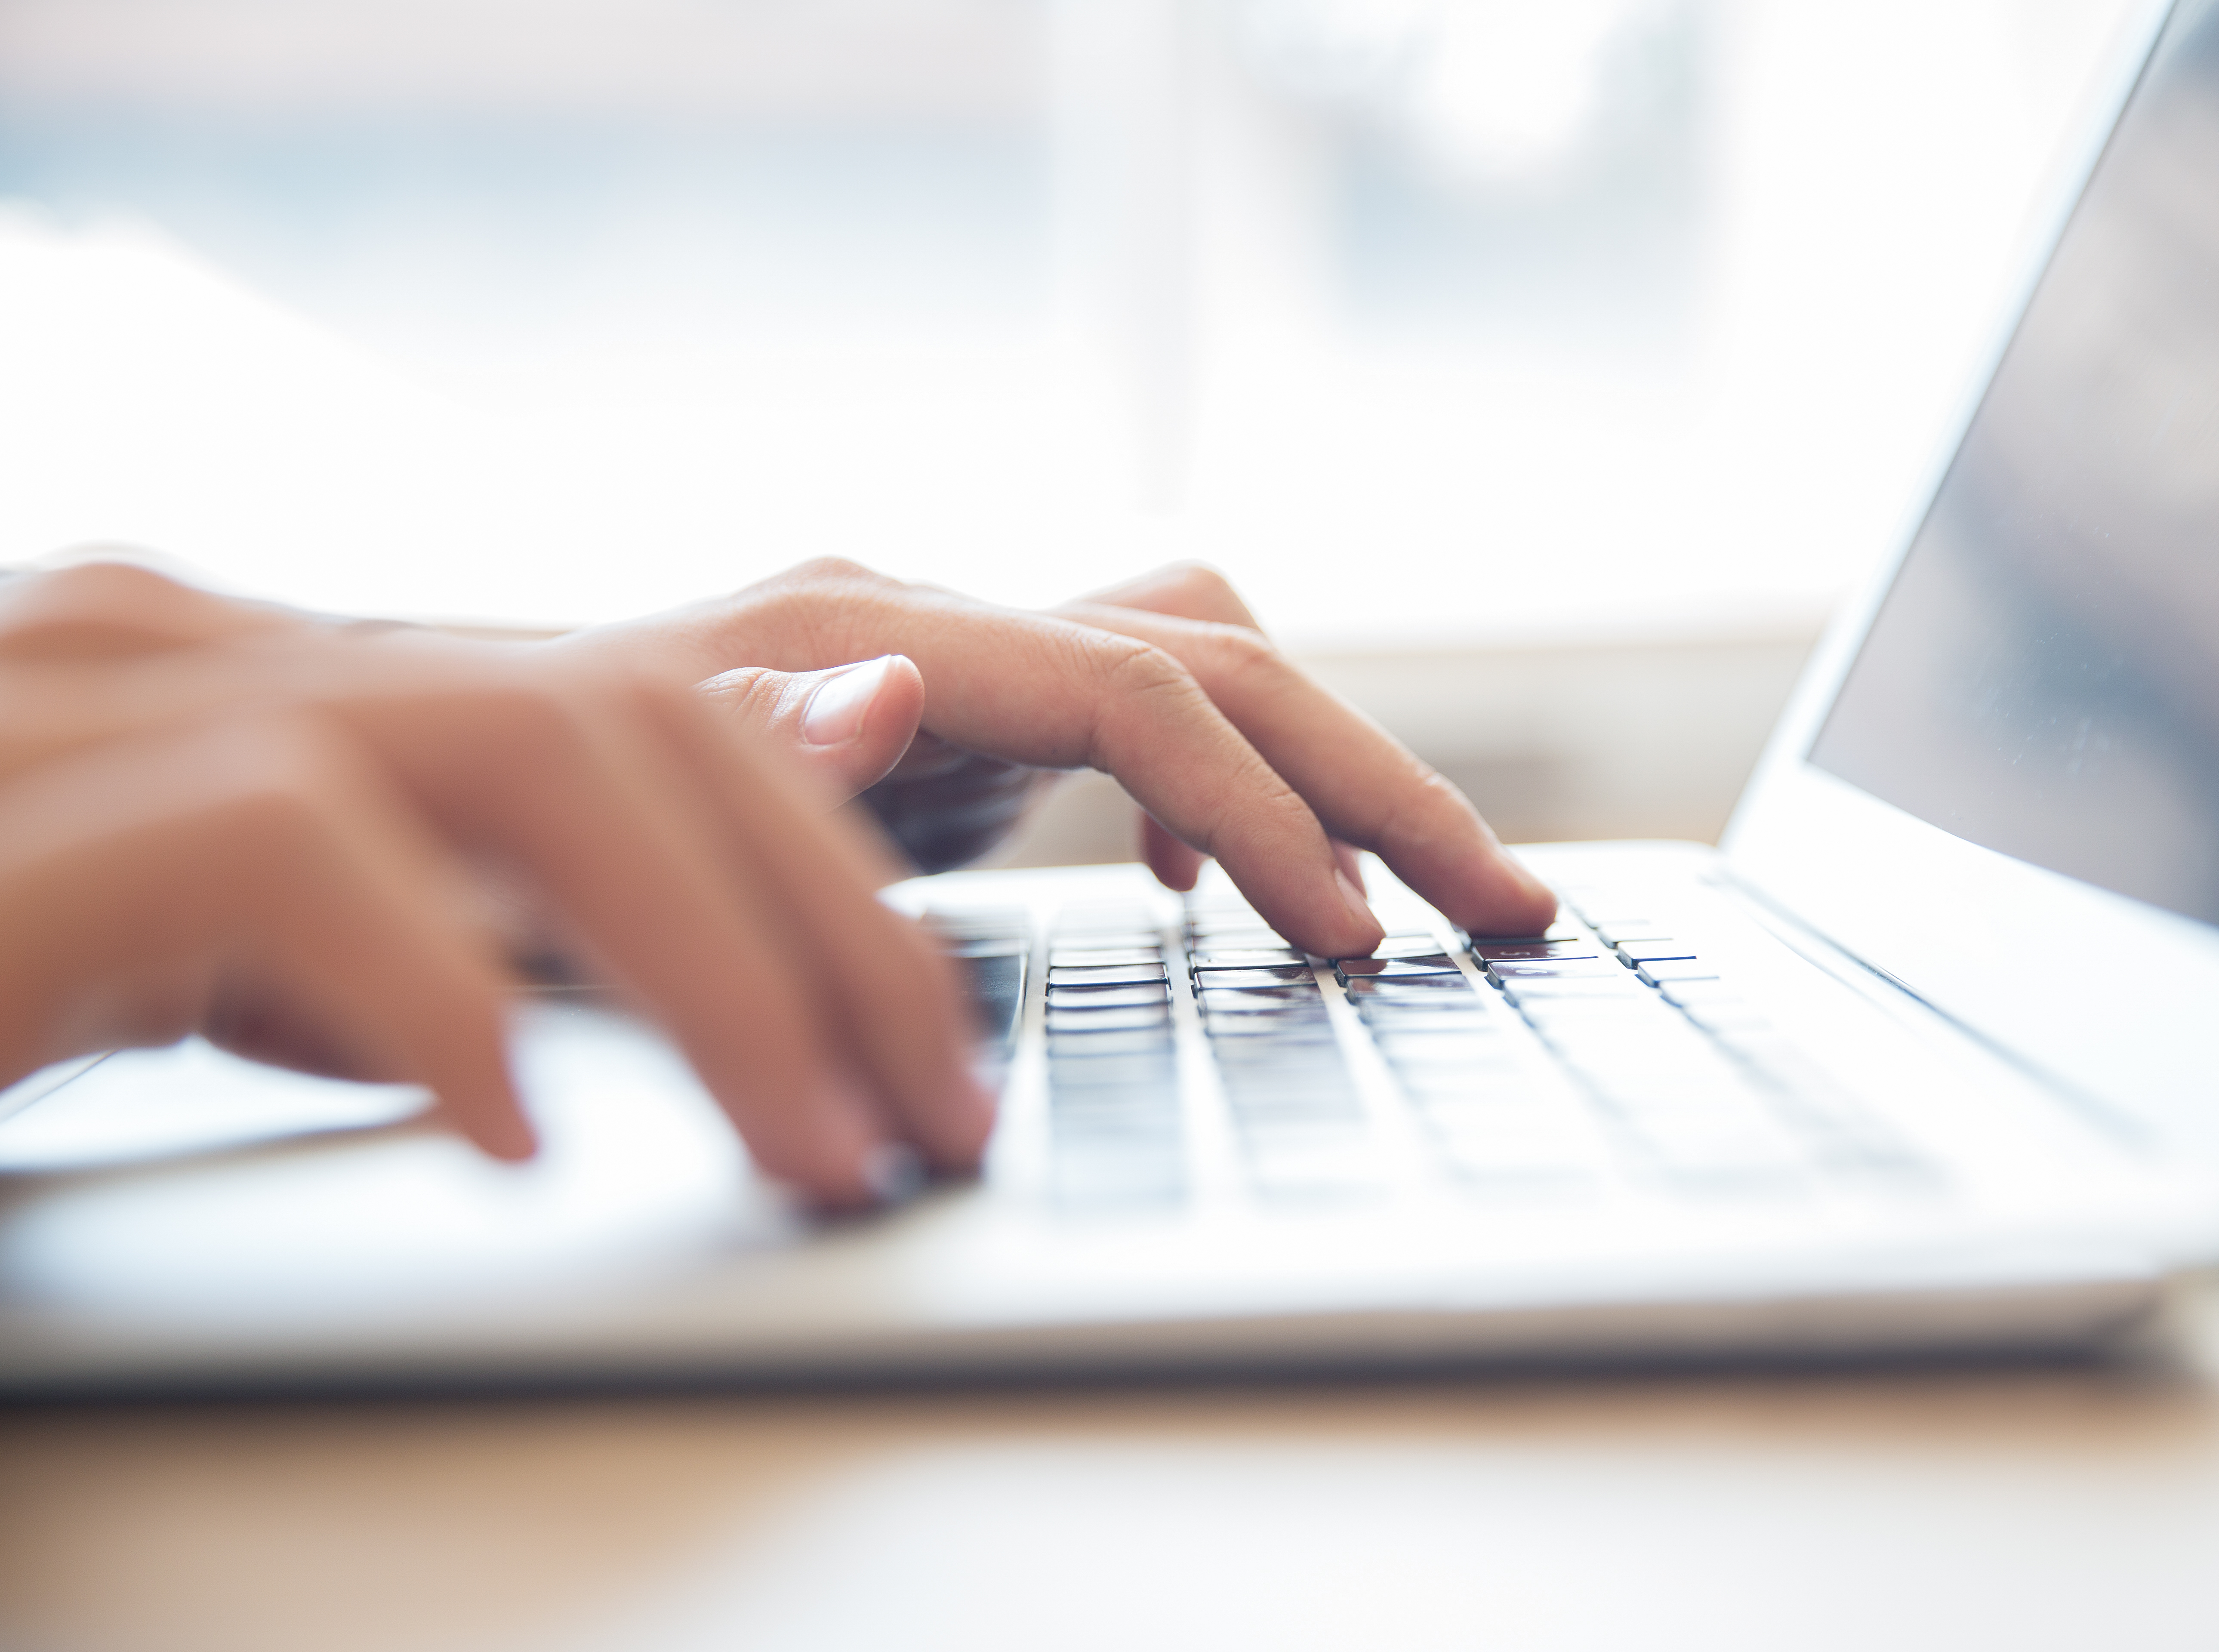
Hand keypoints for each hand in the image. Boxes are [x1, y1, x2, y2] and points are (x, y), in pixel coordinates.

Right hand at [0, 564, 991, 1205]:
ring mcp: (106, 711)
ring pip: (529, 759)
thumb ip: (466, 893)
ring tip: (820, 1148)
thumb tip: (733, 834)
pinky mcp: (28, 829)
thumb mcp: (267, 945)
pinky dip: (435, 995)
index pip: (639, 714)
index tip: (931, 1029)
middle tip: (934, 1113)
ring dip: (717, 971)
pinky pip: (290, 857)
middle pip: (633, 726)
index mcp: (286, 676)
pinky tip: (505, 1136)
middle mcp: (214, 650)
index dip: (824, 868)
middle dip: (827, 931)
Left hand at [563, 558, 1555, 956]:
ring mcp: (952, 654)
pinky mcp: (960, 710)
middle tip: (1507, 907)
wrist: (437, 782)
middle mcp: (927, 614)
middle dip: (1374, 783)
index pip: (1140, 694)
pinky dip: (1224, 792)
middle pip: (1218, 656)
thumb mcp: (607, 833)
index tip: (1354, 942)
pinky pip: (1148, 716)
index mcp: (863, 634)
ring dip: (1330, 776)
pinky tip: (1220, 891)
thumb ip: (758, 761)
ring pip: (1208, 666)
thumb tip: (896, 690)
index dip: (1267, 816)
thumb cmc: (510, 837)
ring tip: (1428, 895)